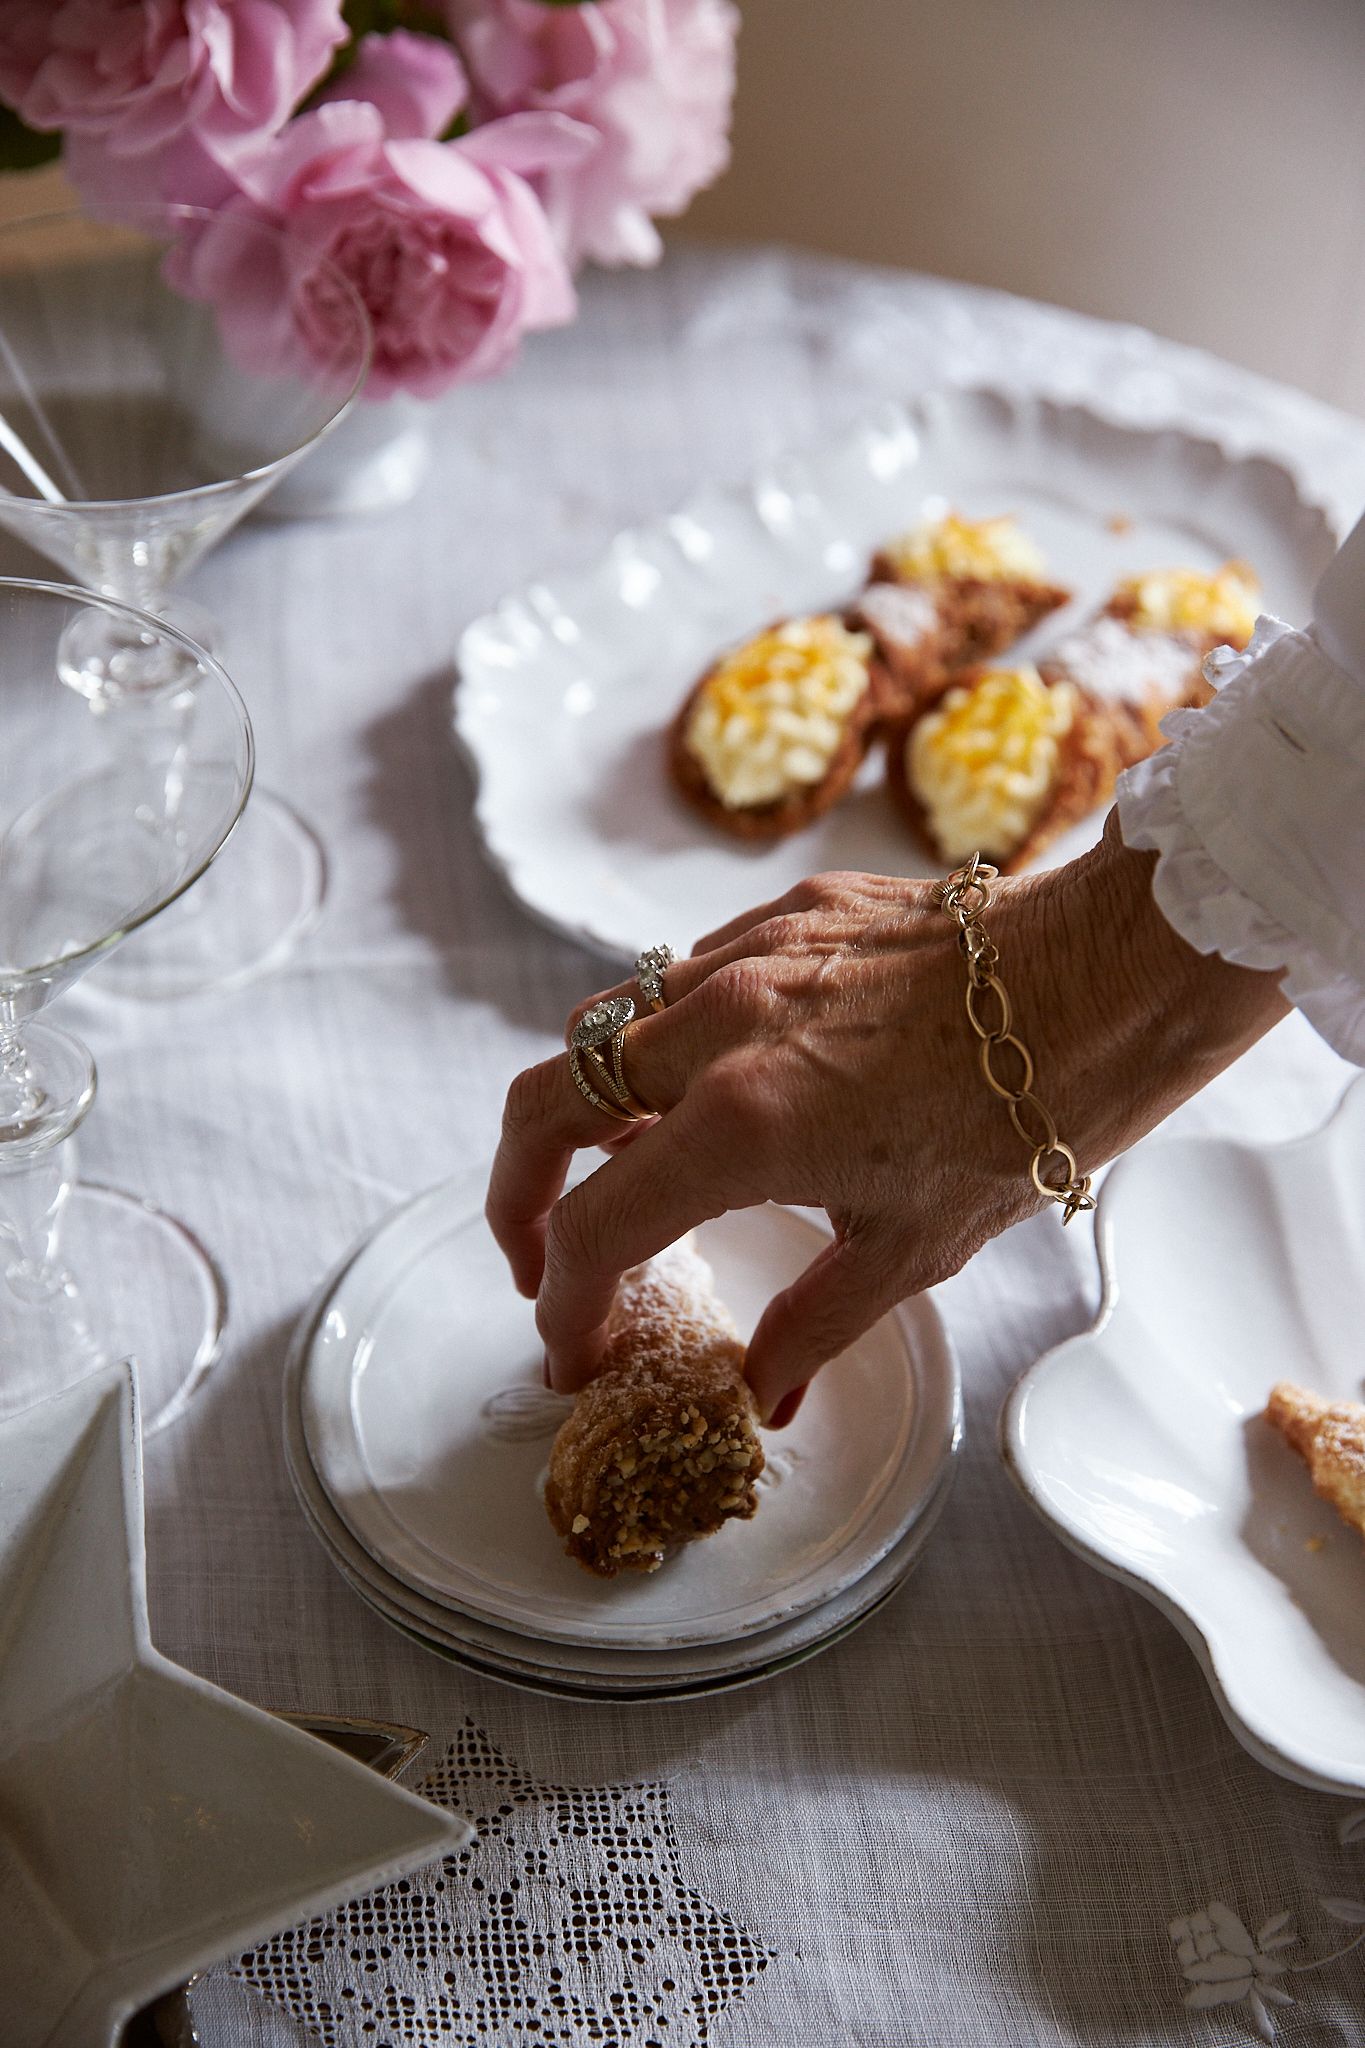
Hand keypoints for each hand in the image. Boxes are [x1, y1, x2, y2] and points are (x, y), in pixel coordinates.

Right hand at [486, 813, 1285, 1421]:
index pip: (594, 1230)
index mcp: (741, 1127)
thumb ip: (811, 1325)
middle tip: (540, 1259)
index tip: (577, 1351)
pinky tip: (710, 1088)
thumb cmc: (1028, 1116)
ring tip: (620, 1175)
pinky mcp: (782, 917)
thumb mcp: (913, 1248)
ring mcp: (742, 960)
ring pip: (600, 1030)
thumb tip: (760, 1396)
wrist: (1106, 979)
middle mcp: (716, 1031)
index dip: (567, 1307)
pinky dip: (662, 1046)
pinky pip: (678, 981)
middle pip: (542, 1105)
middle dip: (517, 1196)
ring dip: (585, 1111)